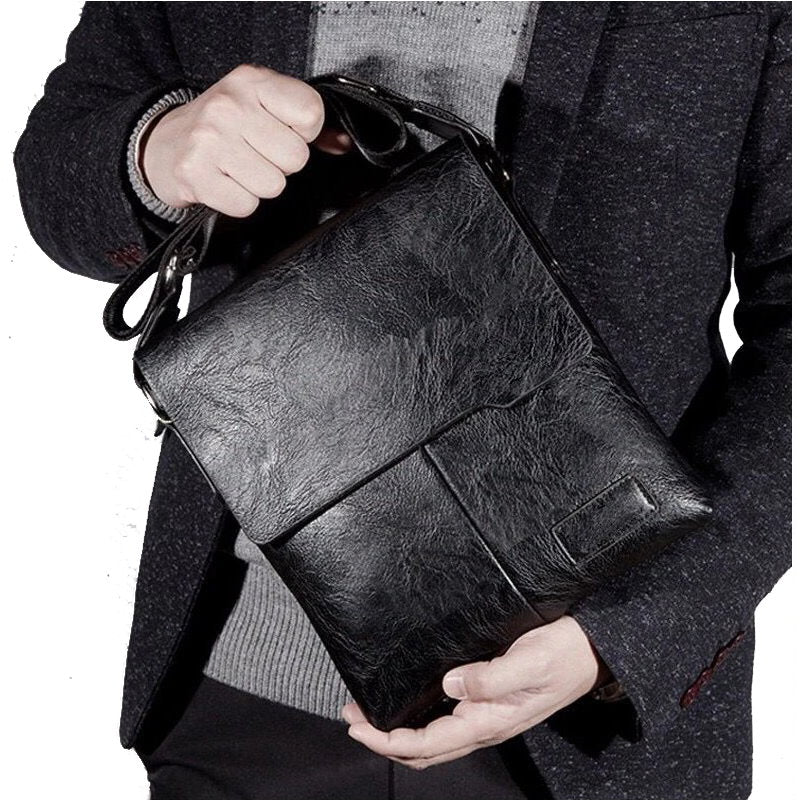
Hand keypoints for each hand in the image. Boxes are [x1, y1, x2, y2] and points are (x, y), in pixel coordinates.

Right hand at [140, 63, 351, 216]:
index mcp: (253, 82)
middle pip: (296, 158)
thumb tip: (344, 144)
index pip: (311, 113)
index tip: (284, 131)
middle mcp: (230, 106)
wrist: (165, 143)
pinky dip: (239, 201)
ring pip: (273, 185)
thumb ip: (307, 123)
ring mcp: (209, 140)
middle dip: (281, 164)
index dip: (306, 132)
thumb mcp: (263, 106)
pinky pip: (246, 204)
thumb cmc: (225, 126)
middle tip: (256, 154)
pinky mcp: (195, 174)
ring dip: (260, 184)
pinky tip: (226, 183)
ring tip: (239, 168)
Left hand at [342, 615, 611, 769]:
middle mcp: (484, 724)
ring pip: (434, 738)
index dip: (388, 739)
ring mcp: (487, 715)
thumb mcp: (531, 662)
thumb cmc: (564, 654)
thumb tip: (450, 685)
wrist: (591, 650)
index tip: (358, 723)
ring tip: (369, 710)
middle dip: (384, 739)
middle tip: (351, 716)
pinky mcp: (490, 700)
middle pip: (424, 749)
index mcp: (490, 721)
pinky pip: (447, 722)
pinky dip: (419, 719)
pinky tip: (409, 701)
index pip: (428, 743)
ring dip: (398, 731)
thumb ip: (492, 677)